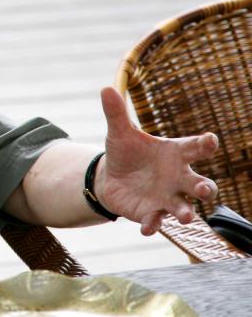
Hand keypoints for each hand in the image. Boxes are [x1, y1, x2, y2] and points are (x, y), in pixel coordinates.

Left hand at [97, 87, 218, 234]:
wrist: (112, 178)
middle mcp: (179, 177)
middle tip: (206, 189)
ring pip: (185, 207)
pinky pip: (156, 221)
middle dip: (206, 188)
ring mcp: (168, 197)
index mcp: (175, 153)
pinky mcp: (153, 212)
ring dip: (185, 212)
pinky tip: (146, 228)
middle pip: (201, 184)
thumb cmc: (126, 152)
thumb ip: (116, 113)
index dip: (205, 144)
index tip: (210, 139)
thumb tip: (106, 88)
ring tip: (184, 217)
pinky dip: (153, 225)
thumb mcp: (119, 132)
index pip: (195, 148)